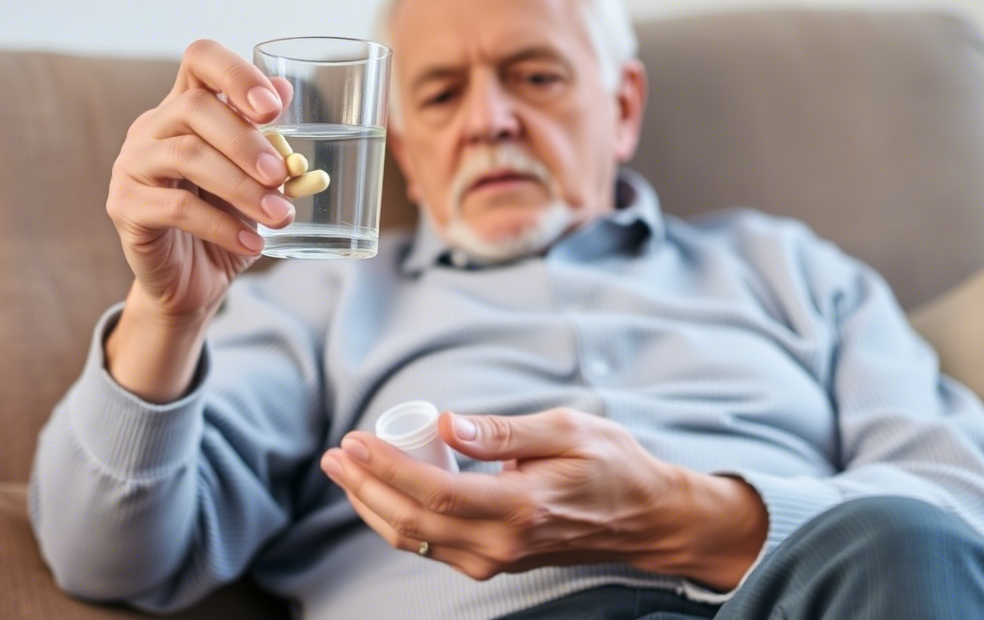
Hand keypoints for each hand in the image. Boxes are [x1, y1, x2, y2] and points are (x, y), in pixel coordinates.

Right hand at [105, 39, 294, 322]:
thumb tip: (286, 89)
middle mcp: (153, 126)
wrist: (192, 279)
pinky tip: (253, 243)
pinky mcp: (125, 206)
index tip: (272, 109)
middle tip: (281, 175)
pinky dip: (223, 226)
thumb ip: (269, 139)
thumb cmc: (227, 220)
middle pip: (194, 107)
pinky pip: (177, 208)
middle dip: (246, 142)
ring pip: (186, 156)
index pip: (201, 59)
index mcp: (187, 107)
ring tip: (280, 216)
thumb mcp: (257, 181)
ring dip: (241, 187)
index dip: (236, 73)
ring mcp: (132, 164)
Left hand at [320, 408, 767, 588]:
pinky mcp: (493, 560)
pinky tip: (382, 492)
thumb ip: (506, 430)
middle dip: (365, 487)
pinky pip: (431, 544)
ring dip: (373, 505)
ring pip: (416, 539)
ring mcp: (496, 558)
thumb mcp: (568, 429)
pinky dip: (398, 519)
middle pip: (413, 521)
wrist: (645, 518)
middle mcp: (503, 542)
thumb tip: (449, 423)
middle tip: (338, 453)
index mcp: (522, 506)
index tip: (357, 441)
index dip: (387, 468)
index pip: (436, 492)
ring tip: (346, 471)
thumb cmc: (612, 466)